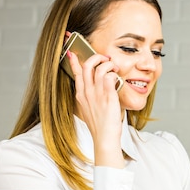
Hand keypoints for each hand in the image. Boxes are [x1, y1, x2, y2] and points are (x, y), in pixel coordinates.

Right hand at [65, 37, 123, 168]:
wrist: (104, 138)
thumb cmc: (100, 125)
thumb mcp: (90, 109)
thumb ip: (91, 97)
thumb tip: (98, 87)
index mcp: (81, 95)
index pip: (76, 72)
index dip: (74, 60)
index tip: (72, 51)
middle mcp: (87, 93)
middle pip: (87, 66)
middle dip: (96, 57)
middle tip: (105, 58)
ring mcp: (97, 95)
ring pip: (99, 69)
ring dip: (108, 64)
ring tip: (114, 68)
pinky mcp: (108, 98)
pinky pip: (110, 78)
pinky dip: (114, 74)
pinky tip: (117, 77)